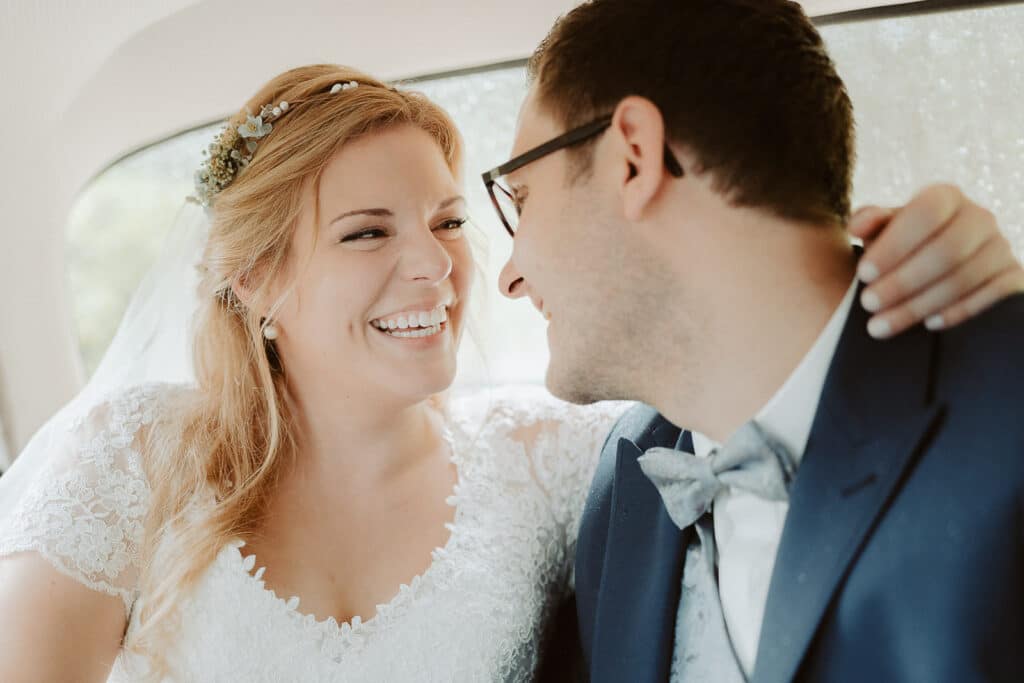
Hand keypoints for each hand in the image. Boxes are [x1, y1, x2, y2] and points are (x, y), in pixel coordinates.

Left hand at [847, 184, 1023, 338]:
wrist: (943, 264)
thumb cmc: (905, 244)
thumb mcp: (884, 230)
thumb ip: (871, 222)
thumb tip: (857, 227)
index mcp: (945, 197)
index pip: (926, 212)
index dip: (895, 244)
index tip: (863, 274)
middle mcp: (980, 217)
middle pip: (947, 249)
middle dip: (902, 281)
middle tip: (868, 303)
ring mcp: (1001, 247)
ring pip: (964, 277)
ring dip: (919, 304)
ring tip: (881, 324)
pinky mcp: (1014, 276)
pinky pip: (992, 296)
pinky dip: (957, 312)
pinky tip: (928, 324)